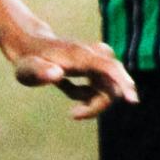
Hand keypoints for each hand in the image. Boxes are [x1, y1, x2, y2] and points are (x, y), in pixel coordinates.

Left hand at [4, 31, 137, 120]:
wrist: (28, 45)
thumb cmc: (27, 60)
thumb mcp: (27, 70)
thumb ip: (39, 72)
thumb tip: (57, 75)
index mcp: (80, 56)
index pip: (109, 67)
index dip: (123, 82)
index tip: (132, 100)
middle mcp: (92, 55)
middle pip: (112, 84)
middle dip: (98, 104)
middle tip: (73, 114)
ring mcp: (95, 60)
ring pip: (108, 88)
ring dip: (93, 102)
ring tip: (71, 109)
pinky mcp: (94, 66)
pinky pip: (101, 88)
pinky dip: (88, 96)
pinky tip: (70, 91)